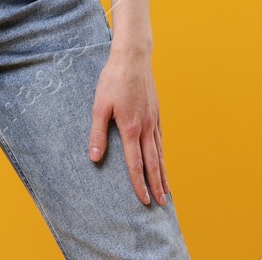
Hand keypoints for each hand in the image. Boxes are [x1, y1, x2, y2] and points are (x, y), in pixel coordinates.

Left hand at [88, 48, 169, 205]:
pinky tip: (162, 160)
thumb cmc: (113, 80)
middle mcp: (146, 128)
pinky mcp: (157, 113)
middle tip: (161, 204)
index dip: (139, 184)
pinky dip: (163, 155)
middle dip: (157, 185)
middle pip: (153, 163)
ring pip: (160, 153)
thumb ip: (98, 134)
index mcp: (131, 128)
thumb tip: (95, 158)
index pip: (136, 164)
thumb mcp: (99, 106)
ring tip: (167, 190)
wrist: (133, 58)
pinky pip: (161, 140)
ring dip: (163, 173)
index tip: (144, 200)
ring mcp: (154, 120)